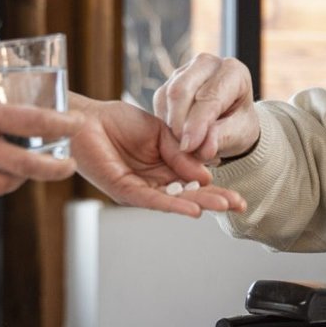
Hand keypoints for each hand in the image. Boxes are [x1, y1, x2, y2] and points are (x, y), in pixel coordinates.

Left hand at [73, 98, 246, 217]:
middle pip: (189, 195)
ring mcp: (141, 188)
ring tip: (223, 206)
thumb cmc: (117, 121)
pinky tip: (192, 208)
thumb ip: (180, 152)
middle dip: (214, 200)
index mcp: (165, 166)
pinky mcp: (125, 190)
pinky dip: (173, 204)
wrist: (88, 118)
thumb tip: (204, 173)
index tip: (237, 195)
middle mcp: (155, 181)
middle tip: (237, 205)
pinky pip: (152, 200)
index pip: (195, 182)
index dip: (216, 188)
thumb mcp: (160, 131)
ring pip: (175, 200)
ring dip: (200, 204)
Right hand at [152, 53, 258, 162]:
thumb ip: (221, 139)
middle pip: (182, 89)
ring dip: (171, 125)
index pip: (210, 96)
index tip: (189, 147)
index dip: (198, 123)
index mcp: (232, 71)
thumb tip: (203, 149)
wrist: (230, 122)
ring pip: (167, 95)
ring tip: (185, 147)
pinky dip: (165, 123)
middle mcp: (207, 63)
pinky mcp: (169, 82)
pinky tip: (177, 138)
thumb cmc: (239, 125)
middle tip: (183, 149)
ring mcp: (185, 71)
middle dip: (179, 123)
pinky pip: (159, 102)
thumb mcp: (239, 134)